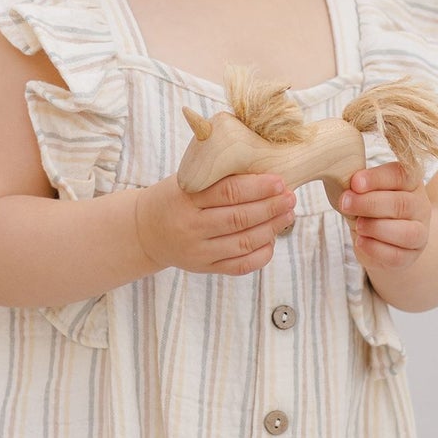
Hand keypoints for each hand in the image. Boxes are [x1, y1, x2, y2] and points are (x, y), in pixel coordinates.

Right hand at [135, 172, 296, 275]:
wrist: (146, 231)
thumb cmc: (175, 198)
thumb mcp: (188, 180)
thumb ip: (218, 176)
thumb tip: (264, 169)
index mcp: (186, 199)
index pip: (227, 192)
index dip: (257, 187)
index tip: (279, 181)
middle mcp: (191, 227)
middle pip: (239, 219)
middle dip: (270, 208)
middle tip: (291, 198)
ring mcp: (198, 251)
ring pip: (243, 243)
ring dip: (271, 229)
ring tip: (288, 215)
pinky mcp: (205, 268)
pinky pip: (239, 266)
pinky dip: (261, 254)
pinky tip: (272, 240)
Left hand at [339, 161, 431, 270]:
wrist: (380, 238)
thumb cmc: (371, 208)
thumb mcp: (365, 191)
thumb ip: (359, 187)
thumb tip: (347, 188)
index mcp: (411, 183)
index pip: (401, 175)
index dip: (377, 178)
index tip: (355, 182)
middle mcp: (420, 206)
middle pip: (402, 203)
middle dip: (369, 203)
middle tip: (346, 203)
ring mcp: (420, 233)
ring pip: (405, 232)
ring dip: (375, 228)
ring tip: (357, 225)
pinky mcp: (410, 256)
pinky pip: (396, 256)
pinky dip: (375, 249)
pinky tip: (360, 241)